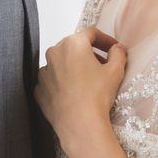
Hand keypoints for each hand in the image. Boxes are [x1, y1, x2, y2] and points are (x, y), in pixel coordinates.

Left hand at [35, 26, 126, 157]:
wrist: (79, 123)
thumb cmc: (98, 94)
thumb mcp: (116, 71)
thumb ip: (118, 54)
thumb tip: (117, 48)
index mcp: (72, 44)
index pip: (90, 33)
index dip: (105, 39)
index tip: (114, 49)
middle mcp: (53, 53)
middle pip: (74, 47)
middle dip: (90, 53)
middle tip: (103, 65)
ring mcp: (43, 72)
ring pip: (62, 64)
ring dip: (75, 68)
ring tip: (88, 81)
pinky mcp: (39, 89)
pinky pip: (53, 81)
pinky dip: (64, 82)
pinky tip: (75, 93)